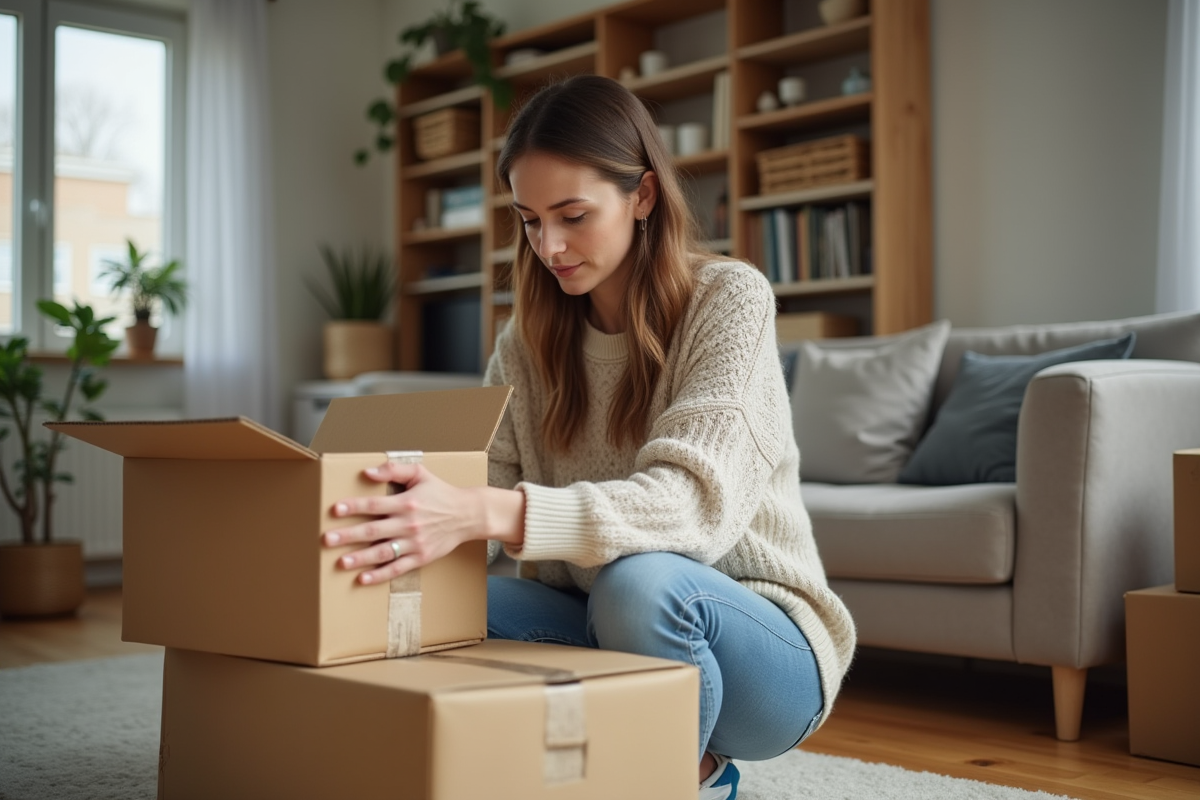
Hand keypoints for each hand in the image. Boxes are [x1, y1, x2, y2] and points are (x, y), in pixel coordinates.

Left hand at [323, 461, 483, 584]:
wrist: (467, 515)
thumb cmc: (440, 492)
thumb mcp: (420, 474)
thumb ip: (393, 470)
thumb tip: (367, 472)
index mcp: (406, 503)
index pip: (375, 505)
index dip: (354, 507)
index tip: (335, 510)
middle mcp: (409, 524)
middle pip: (373, 531)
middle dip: (348, 536)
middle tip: (327, 540)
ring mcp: (414, 543)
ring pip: (383, 552)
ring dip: (360, 558)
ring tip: (341, 562)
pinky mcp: (420, 557)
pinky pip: (397, 568)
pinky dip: (380, 574)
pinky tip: (363, 578)